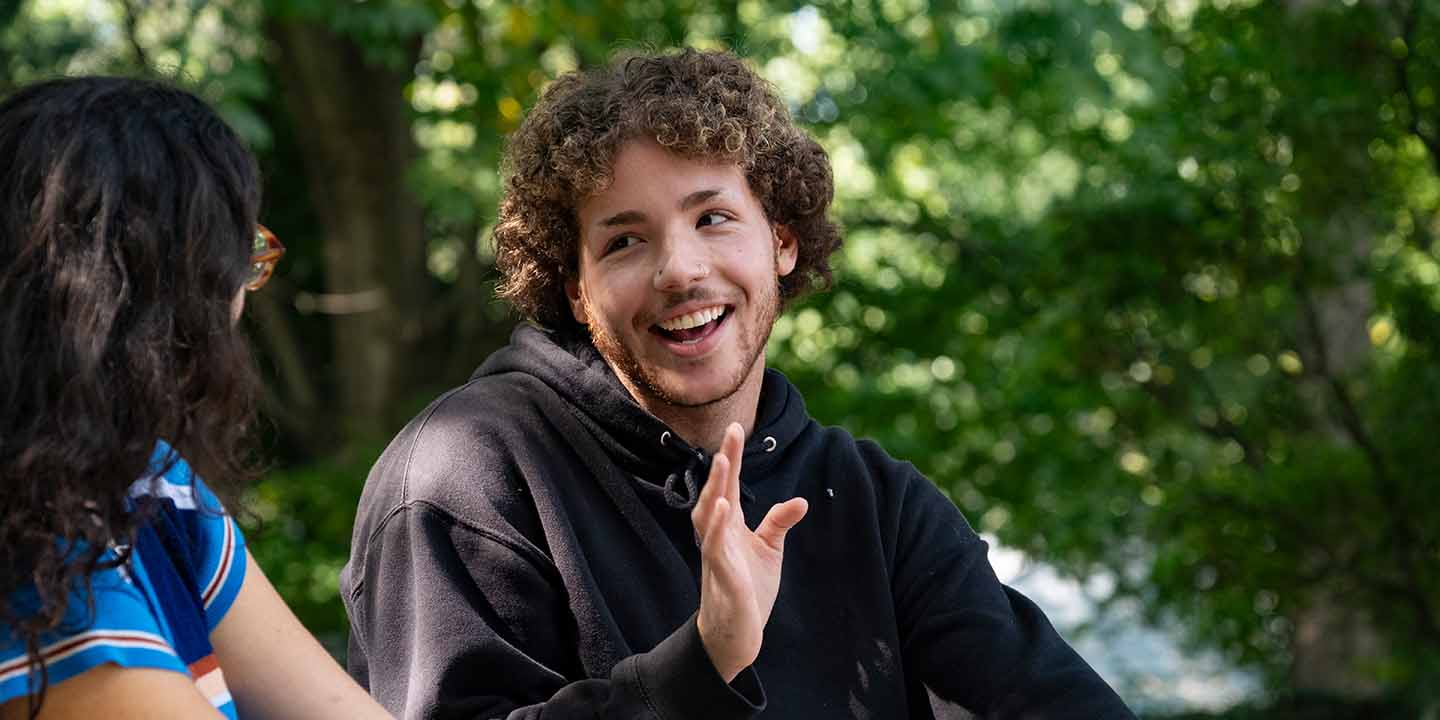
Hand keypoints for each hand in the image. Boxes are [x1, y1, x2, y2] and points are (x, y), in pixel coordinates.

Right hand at [692, 422, 808, 682]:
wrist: (737, 632)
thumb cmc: (749, 588)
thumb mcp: (770, 550)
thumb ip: (779, 522)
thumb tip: (801, 500)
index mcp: (729, 525)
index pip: (730, 484)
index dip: (733, 457)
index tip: (735, 428)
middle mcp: (718, 533)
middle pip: (717, 490)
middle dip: (724, 462)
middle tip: (731, 431)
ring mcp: (716, 553)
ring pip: (709, 514)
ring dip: (716, 487)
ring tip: (725, 461)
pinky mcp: (722, 574)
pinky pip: (714, 546)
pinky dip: (716, 525)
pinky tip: (722, 506)